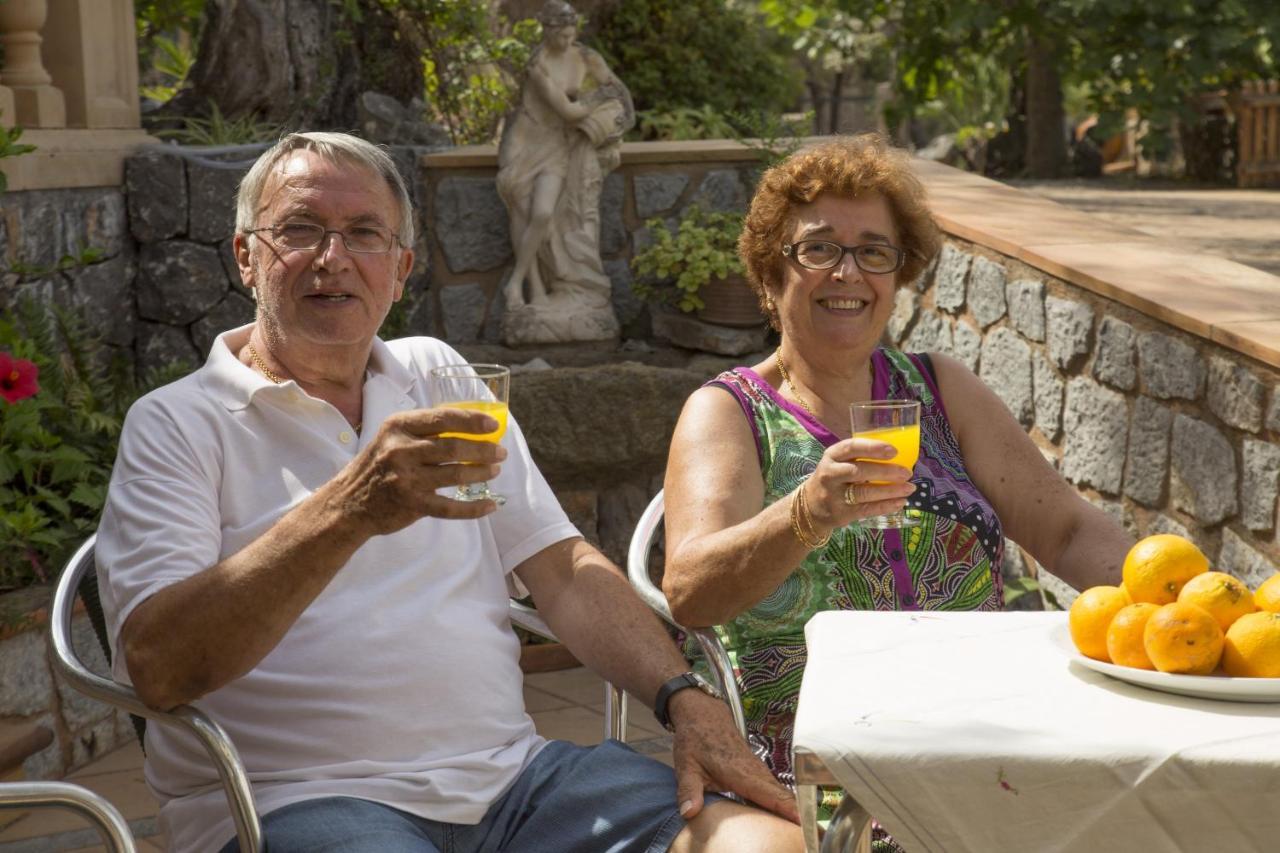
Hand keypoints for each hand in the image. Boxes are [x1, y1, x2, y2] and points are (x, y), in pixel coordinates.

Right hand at [334, 407, 506, 534]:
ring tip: (494, 470)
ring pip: (455, 474)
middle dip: (483, 450)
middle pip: (453, 447)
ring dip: (481, 473)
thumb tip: (469, 425)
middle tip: (500, 452)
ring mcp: (406, 479)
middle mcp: (401, 450)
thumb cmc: (378, 464)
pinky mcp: (411, 504)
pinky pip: (450, 507)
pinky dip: (473, 508)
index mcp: (398, 427)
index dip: (472, 421)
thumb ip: (423, 430)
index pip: (443, 418)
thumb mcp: (392, 437)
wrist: (348, 503)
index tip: (493, 426)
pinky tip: (489, 505)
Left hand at [667, 689, 798, 823]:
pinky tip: (786, 819)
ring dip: (792, 811)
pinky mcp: (756, 771)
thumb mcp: (686, 765)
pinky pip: (774, 790)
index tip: (805, 824)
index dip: (789, 810)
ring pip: (780, 794)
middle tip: (811, 837)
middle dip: (798, 816)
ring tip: (804, 832)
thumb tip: (689, 813)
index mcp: (741, 772)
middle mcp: (755, 771)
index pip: (771, 794)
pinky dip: (783, 804)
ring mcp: (758, 770)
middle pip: (783, 797)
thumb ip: (689, 791)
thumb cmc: (696, 738)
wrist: (704, 714)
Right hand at [804, 437, 914, 529]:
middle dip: (886, 471)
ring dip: (890, 491)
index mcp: (832, 456)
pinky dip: (885, 506)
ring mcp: (834, 496)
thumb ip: (860, 457)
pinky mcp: (841, 513)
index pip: (851, 448)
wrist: (810, 506)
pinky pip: (866, 510)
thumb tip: (899, 456)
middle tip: (907, 472)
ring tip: (909, 488)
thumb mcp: (838, 462)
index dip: (873, 448)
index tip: (894, 450)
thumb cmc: (834, 478)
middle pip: (859, 471)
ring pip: (864, 492)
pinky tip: (900, 502)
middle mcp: (830, 474)